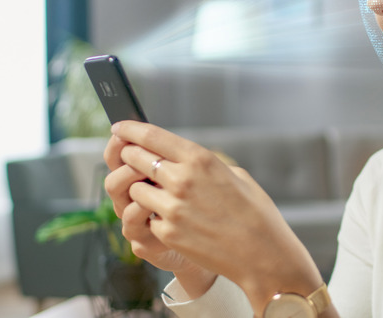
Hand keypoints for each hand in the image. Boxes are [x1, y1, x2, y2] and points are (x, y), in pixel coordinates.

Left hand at [105, 121, 323, 313]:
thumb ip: (204, 166)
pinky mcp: (167, 233)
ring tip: (156, 193)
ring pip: (134, 190)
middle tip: (130, 158)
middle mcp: (182, 179)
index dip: (130, 129)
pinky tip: (172, 219)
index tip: (120, 127)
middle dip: (130, 157)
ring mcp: (172, 208)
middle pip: (135, 158)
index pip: (151, 136)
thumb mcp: (236, 176)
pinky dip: (154, 216)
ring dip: (140, 189)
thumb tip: (183, 160)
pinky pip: (147, 217)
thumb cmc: (256, 214)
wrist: (262, 255)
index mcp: (201, 159)